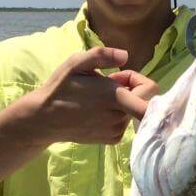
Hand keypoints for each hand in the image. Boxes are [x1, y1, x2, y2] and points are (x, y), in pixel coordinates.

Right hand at [37, 47, 158, 144]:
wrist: (45, 119)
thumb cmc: (60, 88)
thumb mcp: (75, 63)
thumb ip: (102, 55)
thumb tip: (125, 55)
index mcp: (114, 97)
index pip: (150, 92)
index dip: (141, 80)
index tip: (121, 76)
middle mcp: (119, 117)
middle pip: (142, 99)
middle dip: (129, 89)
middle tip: (106, 84)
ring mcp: (116, 131)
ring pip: (133, 111)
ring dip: (122, 102)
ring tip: (98, 99)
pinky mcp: (112, 140)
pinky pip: (125, 123)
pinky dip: (117, 115)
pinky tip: (97, 111)